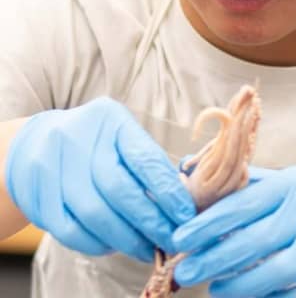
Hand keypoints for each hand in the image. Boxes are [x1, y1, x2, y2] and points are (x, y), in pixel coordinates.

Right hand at [4, 97, 196, 261]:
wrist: (35, 142)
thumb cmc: (96, 142)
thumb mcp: (123, 135)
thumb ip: (149, 163)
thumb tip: (182, 205)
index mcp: (110, 120)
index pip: (145, 159)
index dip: (169, 192)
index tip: (187, 215)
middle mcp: (77, 139)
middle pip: (119, 190)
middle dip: (151, 221)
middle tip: (172, 240)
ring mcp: (50, 168)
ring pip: (94, 215)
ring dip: (126, 239)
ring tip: (148, 249)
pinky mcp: (35, 197)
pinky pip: (69, 231)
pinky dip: (97, 244)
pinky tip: (115, 246)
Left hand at [172, 165, 295, 296]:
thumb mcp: (295, 188)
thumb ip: (252, 186)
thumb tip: (195, 181)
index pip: (244, 203)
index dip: (207, 224)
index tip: (179, 238)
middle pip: (253, 242)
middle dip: (212, 260)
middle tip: (185, 273)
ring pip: (272, 275)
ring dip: (237, 287)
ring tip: (216, 290)